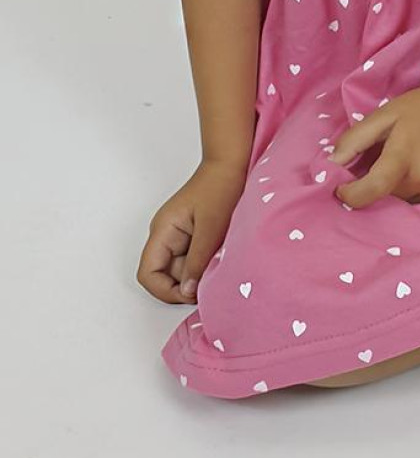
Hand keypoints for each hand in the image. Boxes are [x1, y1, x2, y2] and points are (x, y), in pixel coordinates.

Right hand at [136, 158, 248, 304]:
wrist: (232, 163)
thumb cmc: (221, 187)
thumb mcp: (211, 228)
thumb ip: (197, 261)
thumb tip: (187, 292)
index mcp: (162, 231)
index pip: (148, 274)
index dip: (166, 291)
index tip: (192, 294)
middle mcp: (166, 235)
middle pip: (165, 275)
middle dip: (186, 283)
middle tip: (212, 279)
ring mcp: (179, 235)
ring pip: (181, 268)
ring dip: (198, 272)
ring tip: (220, 263)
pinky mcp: (192, 234)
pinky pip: (193, 258)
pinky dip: (205, 263)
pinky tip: (221, 256)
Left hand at [329, 79, 419, 209]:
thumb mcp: (383, 115)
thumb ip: (354, 141)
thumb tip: (329, 166)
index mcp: (404, 155)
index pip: (373, 189)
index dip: (352, 195)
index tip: (342, 189)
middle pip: (388, 198)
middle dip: (377, 188)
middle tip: (381, 165)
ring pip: (407, 203)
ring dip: (399, 192)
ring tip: (407, 165)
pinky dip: (419, 192)